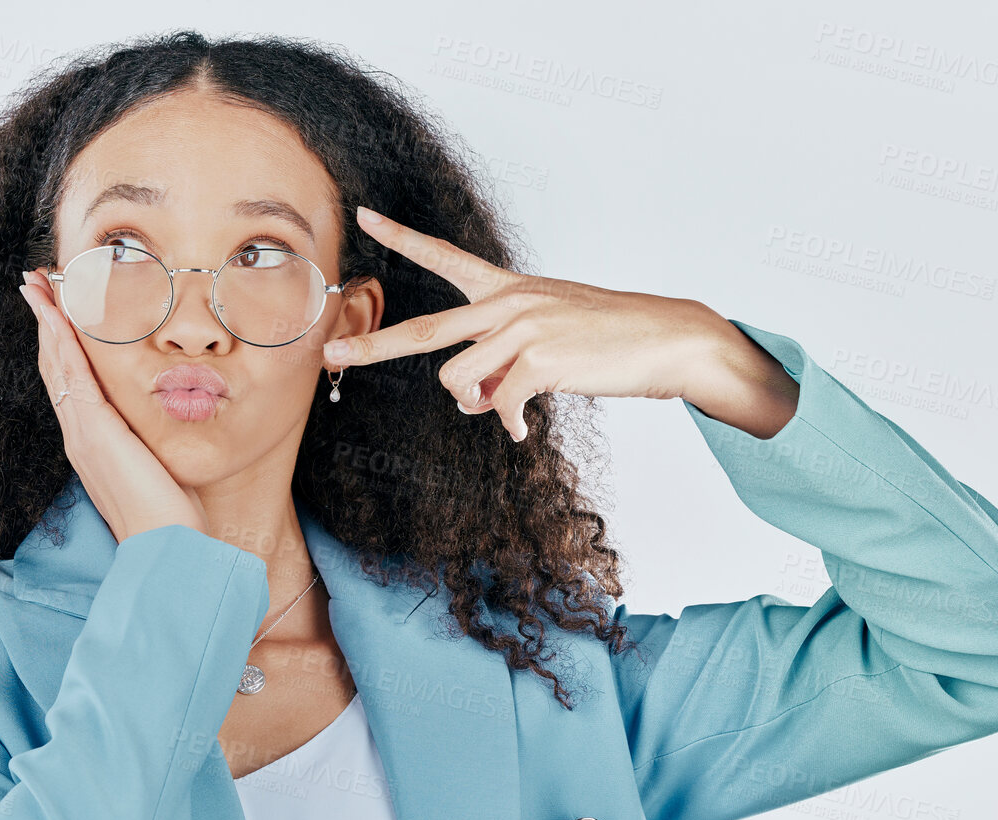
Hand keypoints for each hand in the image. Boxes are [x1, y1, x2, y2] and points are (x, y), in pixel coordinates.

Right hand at [20, 270, 208, 542]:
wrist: (166, 545)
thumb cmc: (171, 516)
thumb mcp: (161, 466)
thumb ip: (154, 441)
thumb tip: (168, 424)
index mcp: (93, 441)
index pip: (71, 381)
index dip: (60, 342)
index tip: (55, 308)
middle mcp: (80, 434)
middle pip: (54, 366)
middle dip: (45, 321)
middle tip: (34, 282)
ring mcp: (82, 432)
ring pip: (56, 364)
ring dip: (46, 320)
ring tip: (36, 284)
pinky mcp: (93, 431)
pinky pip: (71, 375)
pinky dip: (60, 340)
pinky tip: (54, 312)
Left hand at [320, 207, 765, 441]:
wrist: (666, 338)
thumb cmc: (607, 340)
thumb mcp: (546, 337)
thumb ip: (499, 361)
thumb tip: (472, 402)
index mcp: (506, 289)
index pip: (445, 256)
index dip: (402, 236)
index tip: (364, 215)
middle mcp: (507, 302)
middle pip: (423, 331)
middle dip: (371, 348)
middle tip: (331, 357)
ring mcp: (523, 328)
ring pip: (460, 382)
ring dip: (478, 405)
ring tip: (511, 404)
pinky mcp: (540, 359)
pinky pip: (499, 408)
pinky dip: (510, 425)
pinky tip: (527, 427)